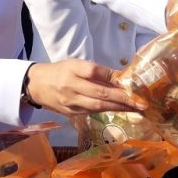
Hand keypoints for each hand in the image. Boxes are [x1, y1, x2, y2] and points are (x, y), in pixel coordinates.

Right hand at [25, 60, 142, 114]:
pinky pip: (92, 112)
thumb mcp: (75, 64)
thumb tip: (120, 77)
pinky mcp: (71, 113)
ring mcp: (71, 102)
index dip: (114, 77)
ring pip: (98, 106)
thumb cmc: (60, 71)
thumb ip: (96, 71)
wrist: (36, 85)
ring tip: (135, 108)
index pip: (96, 72)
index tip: (131, 81)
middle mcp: (71, 86)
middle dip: (123, 98)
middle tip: (141, 102)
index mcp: (73, 69)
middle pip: (101, 93)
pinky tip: (120, 110)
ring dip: (119, 108)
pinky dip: (108, 111)